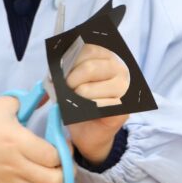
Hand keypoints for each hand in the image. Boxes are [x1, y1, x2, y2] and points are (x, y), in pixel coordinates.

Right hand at [0, 97, 62, 182]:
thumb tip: (51, 95)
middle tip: (64, 161)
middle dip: (67, 172)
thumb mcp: (3, 105)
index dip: (64, 150)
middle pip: (55, 182)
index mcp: (16, 141)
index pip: (52, 156)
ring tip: (55, 175)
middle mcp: (16, 166)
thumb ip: (30, 99)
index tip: (63, 142)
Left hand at [65, 45, 129, 164]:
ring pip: (87, 90)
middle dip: (70, 82)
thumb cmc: (80, 102)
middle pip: (88, 69)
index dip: (70, 62)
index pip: (88, 50)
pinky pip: (95, 107)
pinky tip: (86, 112)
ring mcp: (124, 90)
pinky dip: (84, 111)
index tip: (63, 73)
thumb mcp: (72, 80)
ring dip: (75, 98)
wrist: (90, 132)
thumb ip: (68, 68)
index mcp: (108, 57)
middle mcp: (120, 69)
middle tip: (68, 91)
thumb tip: (57, 67)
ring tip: (76, 102)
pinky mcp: (123, 110)